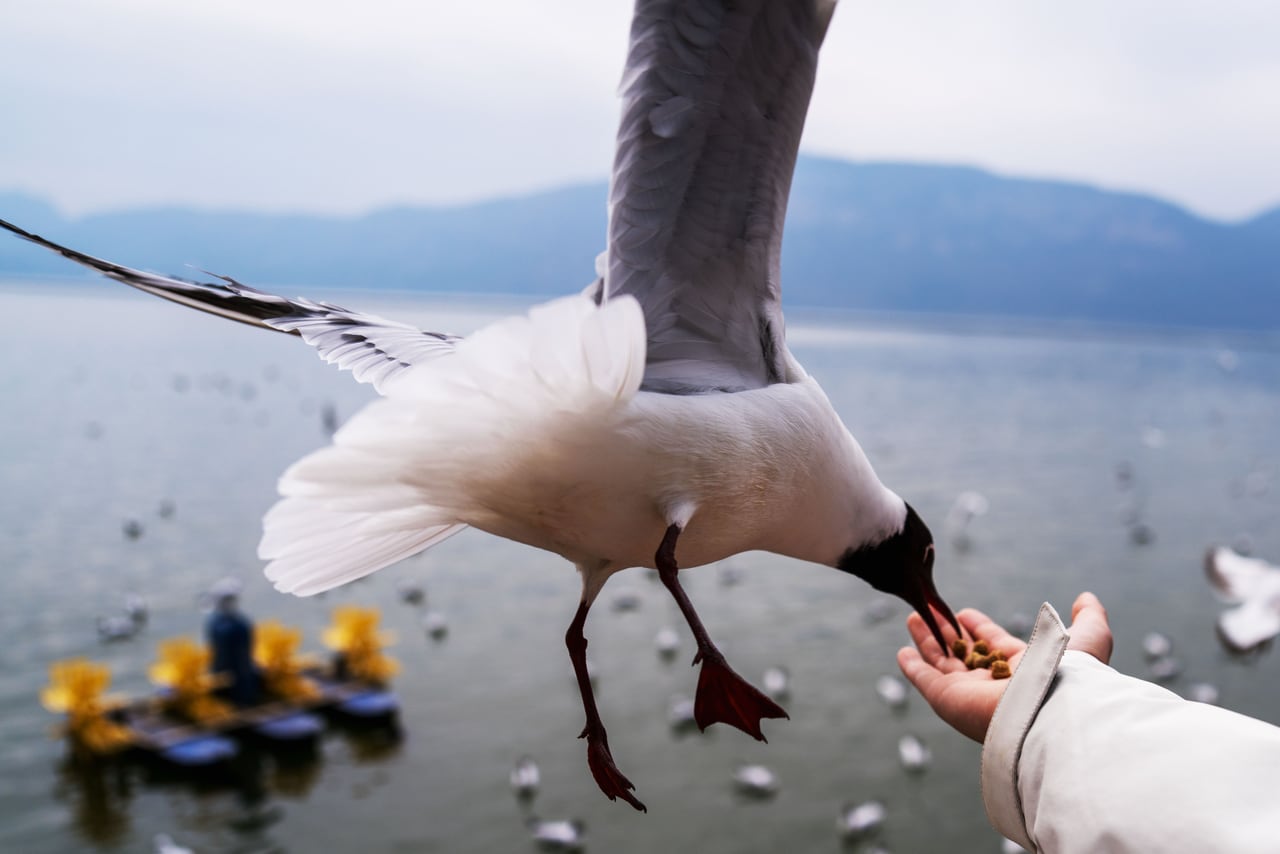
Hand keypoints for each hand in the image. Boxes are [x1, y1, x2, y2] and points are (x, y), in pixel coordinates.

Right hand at [896, 591, 1113, 742]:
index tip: (965, 613)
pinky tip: (902, 652)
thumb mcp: (1090, 638)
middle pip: (964, 653)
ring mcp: (968, 692)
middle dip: (947, 632)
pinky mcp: (946, 699)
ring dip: (927, 640)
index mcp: (1023, 670)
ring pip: (942, 662)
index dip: (979, 628)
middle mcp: (993, 683)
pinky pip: (924, 680)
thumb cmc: (1073, 677)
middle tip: (931, 611)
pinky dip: (912, 667)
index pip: (994, 645)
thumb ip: (1089, 617)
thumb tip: (1086, 597)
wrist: (1052, 714)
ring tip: (913, 617)